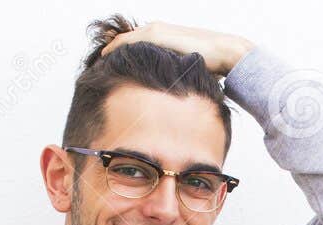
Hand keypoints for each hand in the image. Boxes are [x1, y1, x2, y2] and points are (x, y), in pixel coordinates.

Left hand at [102, 22, 254, 76]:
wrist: (226, 53)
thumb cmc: (214, 66)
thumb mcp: (188, 70)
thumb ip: (175, 75)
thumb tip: (169, 96)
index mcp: (163, 37)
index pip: (135, 44)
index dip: (121, 54)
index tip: (109, 67)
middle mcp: (156, 30)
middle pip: (125, 41)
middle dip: (111, 53)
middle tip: (96, 66)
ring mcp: (155, 30)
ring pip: (123, 40)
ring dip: (110, 51)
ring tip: (97, 64)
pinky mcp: (156, 34)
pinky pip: (128, 41)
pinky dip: (115, 49)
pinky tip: (105, 60)